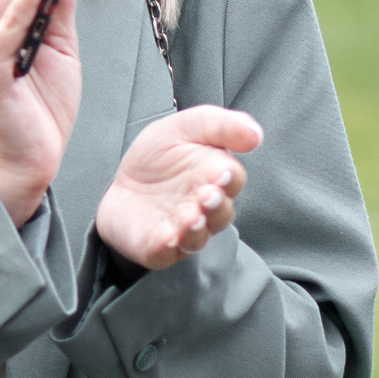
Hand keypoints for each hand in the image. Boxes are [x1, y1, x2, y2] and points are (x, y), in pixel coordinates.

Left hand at [95, 105, 262, 270]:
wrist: (123, 183)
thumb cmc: (161, 156)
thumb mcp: (187, 127)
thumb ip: (222, 126)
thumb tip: (255, 134)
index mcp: (217, 179)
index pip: (232, 180)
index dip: (229, 178)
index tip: (223, 173)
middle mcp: (205, 209)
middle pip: (219, 213)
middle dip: (215, 205)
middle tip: (208, 195)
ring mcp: (181, 231)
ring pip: (196, 237)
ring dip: (195, 228)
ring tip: (190, 216)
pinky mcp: (156, 247)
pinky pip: (165, 252)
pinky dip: (166, 247)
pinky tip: (166, 237)